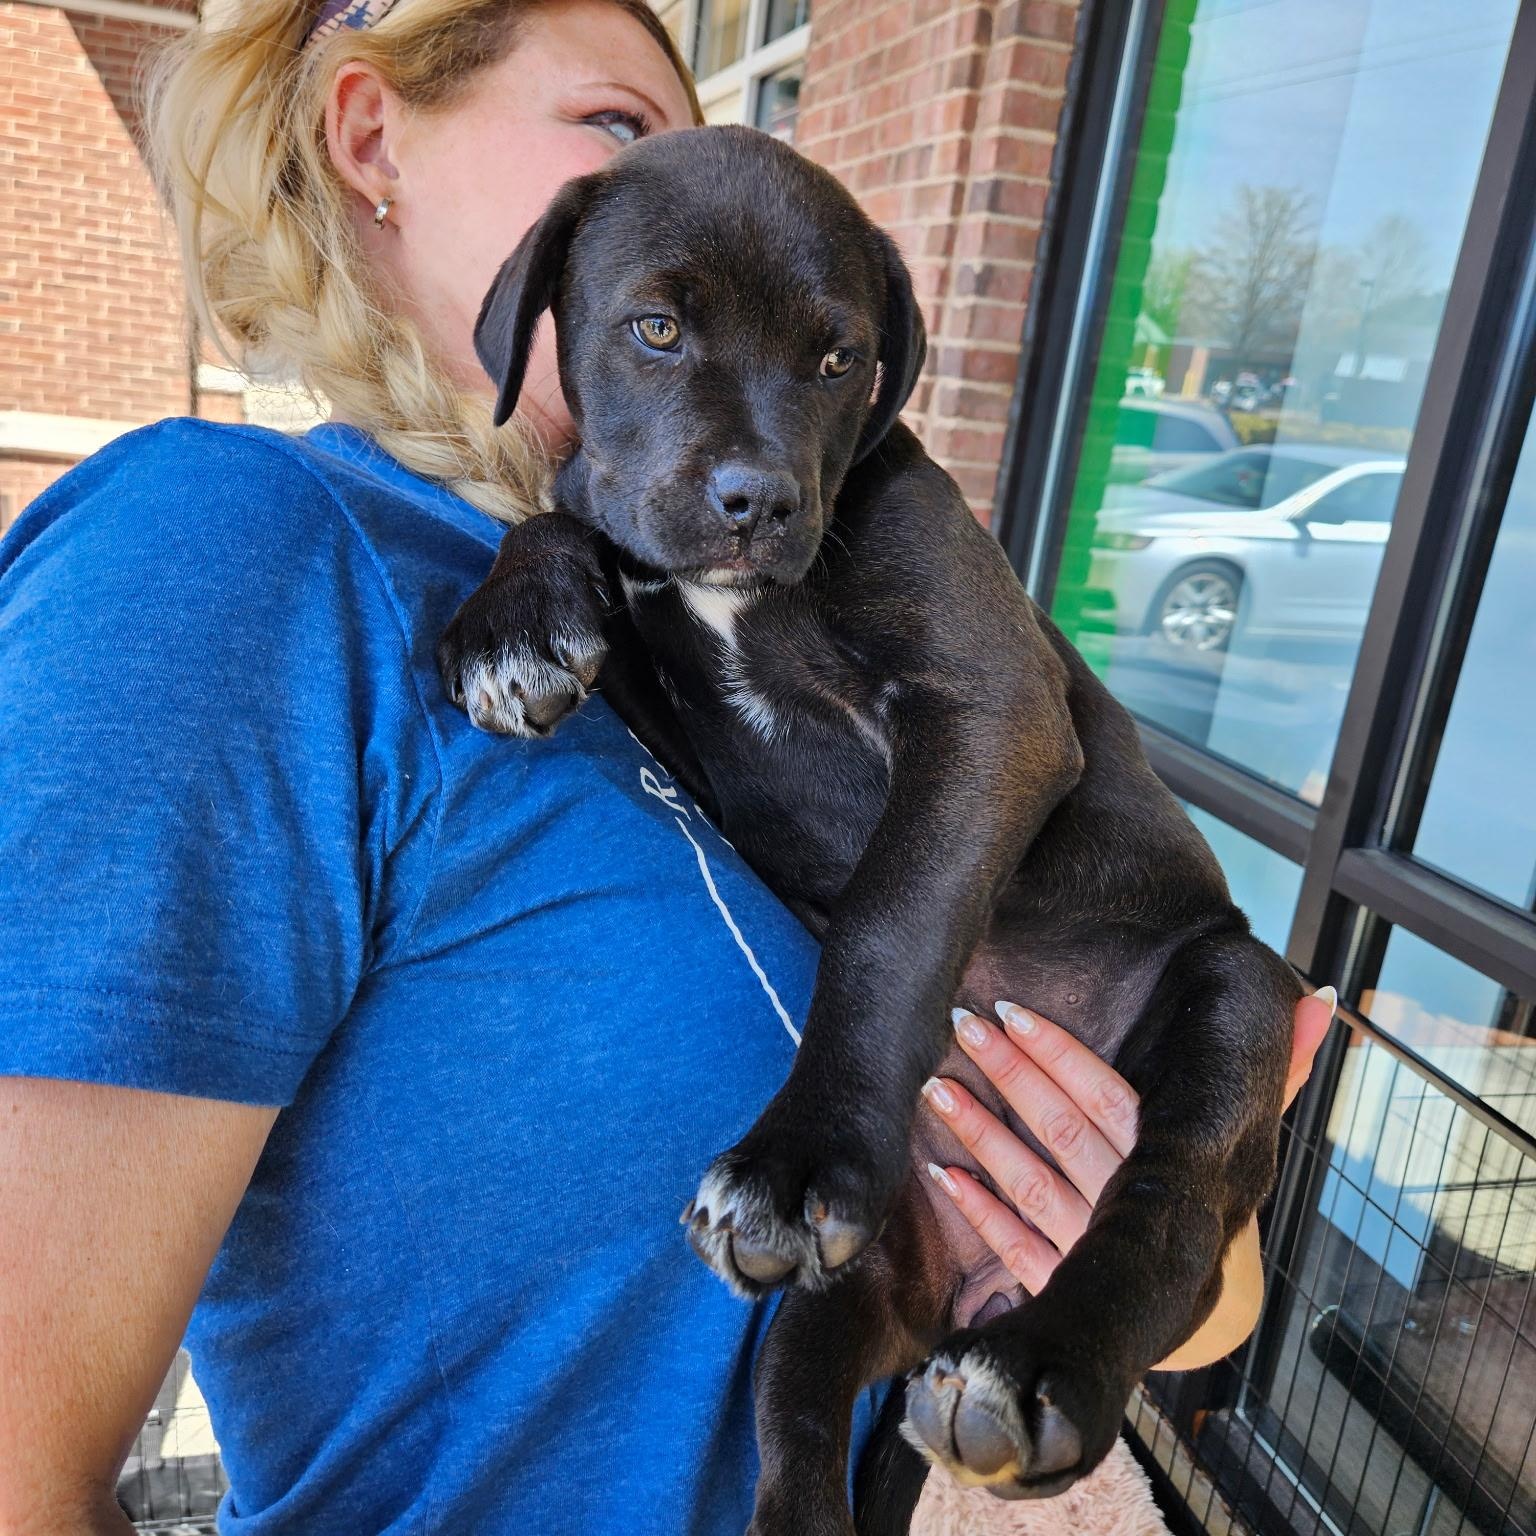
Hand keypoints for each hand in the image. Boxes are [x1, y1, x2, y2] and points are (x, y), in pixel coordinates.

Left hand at [921, 985, 1336, 1370]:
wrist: (1202, 1318)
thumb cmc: (1212, 1202)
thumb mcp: (1246, 1139)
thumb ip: (1282, 1071)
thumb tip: (1326, 1000)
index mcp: (1170, 1160)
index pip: (1109, 1098)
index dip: (1059, 1054)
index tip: (1012, 1012)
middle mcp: (1130, 1201)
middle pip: (1061, 1130)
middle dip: (1010, 1074)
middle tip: (962, 1024)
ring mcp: (1093, 1246)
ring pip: (1029, 1183)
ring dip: (980, 1135)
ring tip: (935, 1088)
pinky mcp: (1063, 1283)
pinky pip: (1014, 1247)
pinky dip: (978, 1211)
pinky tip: (942, 1173)